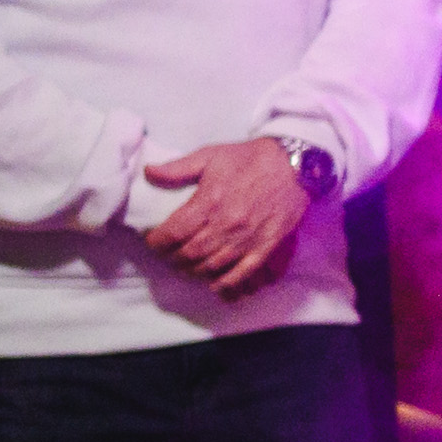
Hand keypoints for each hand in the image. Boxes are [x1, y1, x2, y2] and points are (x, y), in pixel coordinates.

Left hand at [138, 136, 308, 295]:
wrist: (293, 164)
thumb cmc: (249, 159)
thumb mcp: (210, 155)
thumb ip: (178, 167)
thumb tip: (148, 172)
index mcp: (210, 201)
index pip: (174, 232)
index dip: (158, 241)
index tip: (153, 241)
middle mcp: (227, 224)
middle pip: (190, 253)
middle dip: (173, 258)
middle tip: (167, 256)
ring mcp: (248, 238)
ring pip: (212, 265)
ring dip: (194, 271)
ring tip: (186, 267)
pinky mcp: (266, 246)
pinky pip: (244, 272)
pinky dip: (227, 283)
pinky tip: (215, 285)